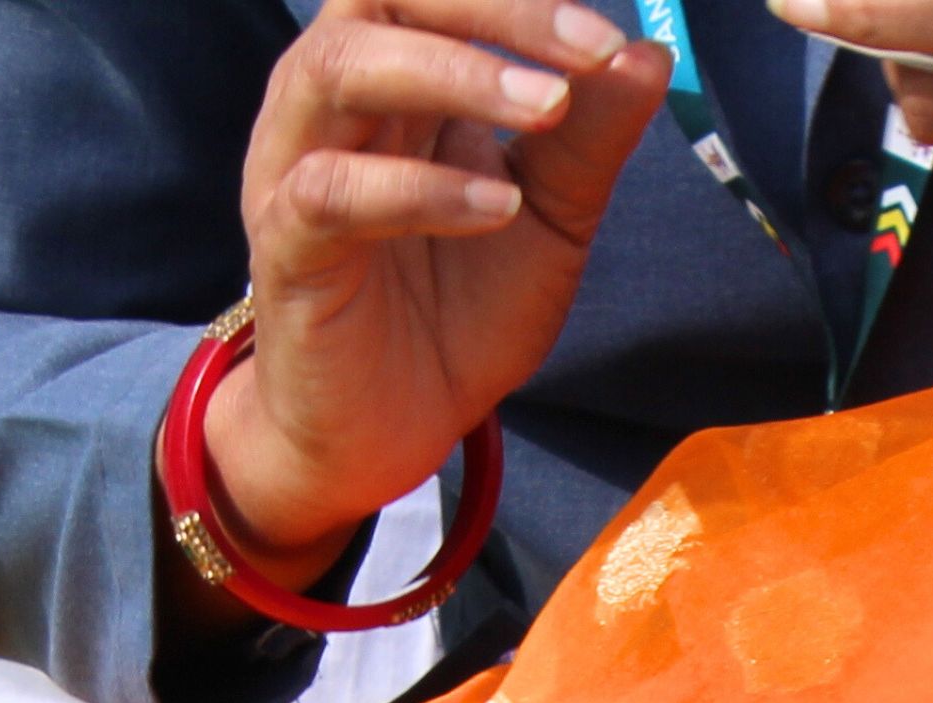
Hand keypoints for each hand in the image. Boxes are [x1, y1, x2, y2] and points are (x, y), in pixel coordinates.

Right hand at [211, 0, 675, 565]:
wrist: (393, 431)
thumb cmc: (459, 311)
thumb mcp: (550, 219)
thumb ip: (588, 138)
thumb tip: (648, 54)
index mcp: (395, 75)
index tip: (613, 37)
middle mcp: (332, 100)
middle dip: (493, 10)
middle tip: (589, 52)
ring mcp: (295, 167)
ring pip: (341, 69)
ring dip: (453, 75)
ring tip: (548, 109)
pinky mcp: (285, 248)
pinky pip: (330, 191)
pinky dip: (419, 190)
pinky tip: (495, 209)